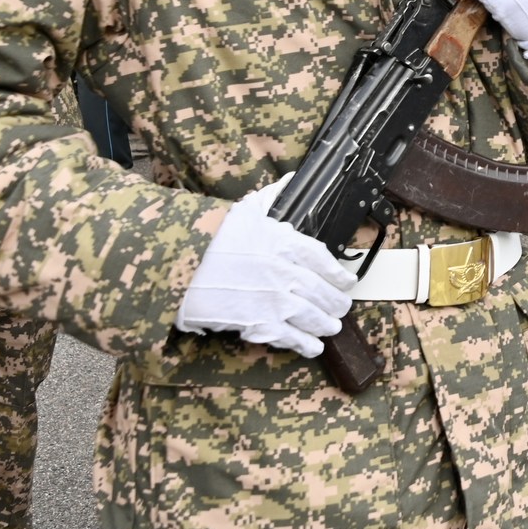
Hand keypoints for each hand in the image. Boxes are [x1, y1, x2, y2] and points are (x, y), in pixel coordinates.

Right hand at [175, 177, 356, 358]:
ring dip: (325, 324)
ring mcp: (275, 300)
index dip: (339, 275)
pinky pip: (290, 337)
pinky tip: (313, 347)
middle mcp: (286, 273)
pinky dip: (305, 344)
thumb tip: (289, 181)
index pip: (324, 260)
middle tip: (341, 307)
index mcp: (286, 244)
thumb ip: (272, 197)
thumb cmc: (212, 237)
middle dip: (336, 303)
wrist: (180, 267)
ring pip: (312, 316)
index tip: (347, 282)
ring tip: (331, 327)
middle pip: (323, 292)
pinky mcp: (259, 323)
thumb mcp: (246, 210)